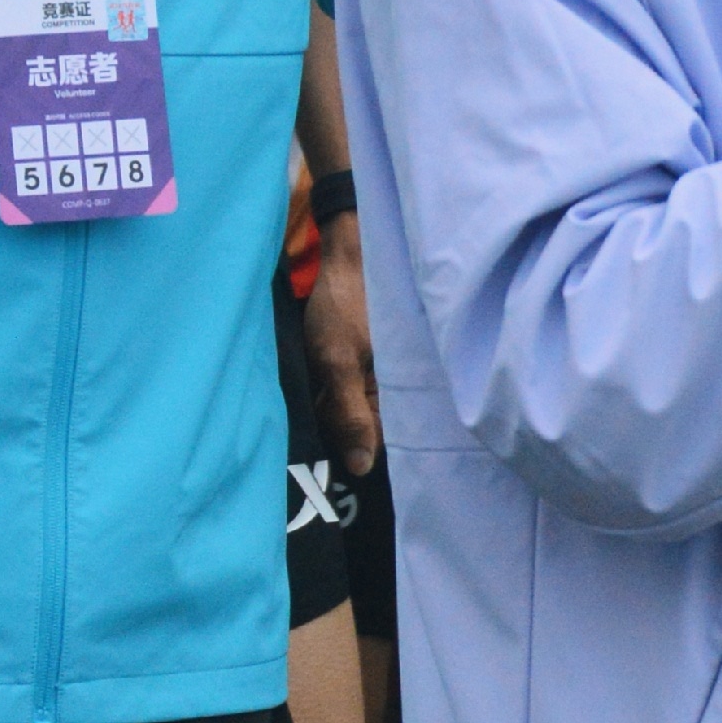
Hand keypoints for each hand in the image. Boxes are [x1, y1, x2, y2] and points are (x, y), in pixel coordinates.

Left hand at [304, 208, 383, 477]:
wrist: (349, 253)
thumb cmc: (344, 305)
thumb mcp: (338, 361)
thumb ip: (349, 414)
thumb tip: (360, 469)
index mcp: (405, 390)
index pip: (386, 442)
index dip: (357, 452)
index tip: (327, 462)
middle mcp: (404, 386)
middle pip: (377, 429)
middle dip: (348, 437)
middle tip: (316, 436)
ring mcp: (391, 374)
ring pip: (366, 411)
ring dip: (342, 416)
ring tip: (317, 416)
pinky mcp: (378, 362)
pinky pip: (362, 391)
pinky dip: (344, 396)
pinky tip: (324, 395)